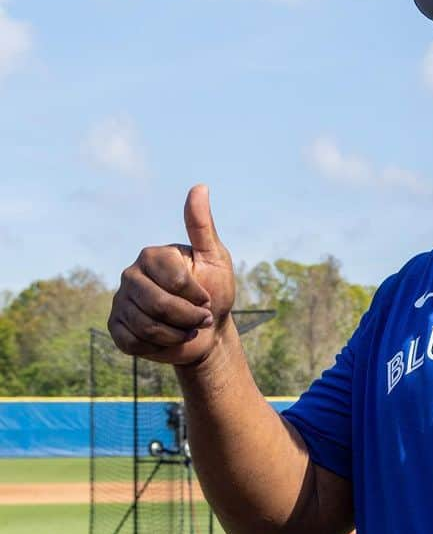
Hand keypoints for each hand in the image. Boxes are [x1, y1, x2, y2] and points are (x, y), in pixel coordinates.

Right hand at [109, 184, 234, 364]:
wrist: (207, 332)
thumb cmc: (214, 291)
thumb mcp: (215, 259)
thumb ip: (202, 227)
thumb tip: (200, 187)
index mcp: (152, 256)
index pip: (172, 278)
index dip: (195, 295)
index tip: (208, 299)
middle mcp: (130, 275)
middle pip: (158, 304)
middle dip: (188, 318)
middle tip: (203, 319)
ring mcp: (120, 301)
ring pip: (147, 326)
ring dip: (177, 334)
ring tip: (187, 329)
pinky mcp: (116, 327)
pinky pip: (132, 342)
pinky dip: (157, 347)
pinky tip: (167, 339)